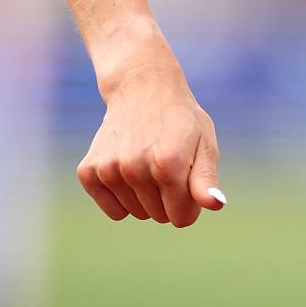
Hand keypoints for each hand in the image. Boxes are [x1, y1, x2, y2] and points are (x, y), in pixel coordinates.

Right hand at [78, 59, 225, 227]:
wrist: (142, 88)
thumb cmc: (180, 121)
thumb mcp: (205, 144)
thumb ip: (207, 180)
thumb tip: (216, 205)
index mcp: (168, 164)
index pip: (182, 218)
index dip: (189, 203)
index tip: (189, 179)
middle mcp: (135, 168)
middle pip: (159, 216)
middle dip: (168, 198)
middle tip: (167, 163)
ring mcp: (109, 170)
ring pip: (136, 213)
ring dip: (145, 196)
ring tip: (148, 161)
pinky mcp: (89, 172)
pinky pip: (112, 210)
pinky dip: (122, 198)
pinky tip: (128, 169)